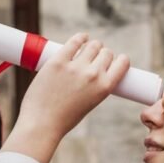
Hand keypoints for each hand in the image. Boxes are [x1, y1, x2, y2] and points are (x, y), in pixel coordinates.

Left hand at [6, 36, 129, 162]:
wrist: (41, 124)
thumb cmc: (63, 118)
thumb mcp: (90, 104)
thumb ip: (95, 86)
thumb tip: (94, 67)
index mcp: (105, 87)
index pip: (122, 63)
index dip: (119, 60)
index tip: (113, 60)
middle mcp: (93, 75)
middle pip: (106, 52)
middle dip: (102, 54)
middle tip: (93, 59)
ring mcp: (75, 67)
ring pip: (92, 45)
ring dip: (91, 46)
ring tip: (86, 50)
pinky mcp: (58, 62)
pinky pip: (73, 42)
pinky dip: (80, 38)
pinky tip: (81, 38)